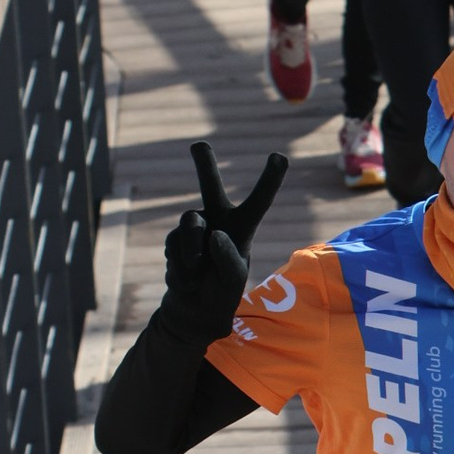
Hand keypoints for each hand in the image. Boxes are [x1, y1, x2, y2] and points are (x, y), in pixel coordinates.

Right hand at [158, 139, 289, 342]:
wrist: (194, 308)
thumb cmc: (222, 291)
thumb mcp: (232, 279)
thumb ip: (227, 258)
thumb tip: (213, 233)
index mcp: (242, 226)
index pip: (258, 201)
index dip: (269, 179)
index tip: (281, 156)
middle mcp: (217, 219)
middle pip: (209, 185)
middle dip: (204, 164)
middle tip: (198, 145)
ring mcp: (195, 227)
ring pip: (189, 224)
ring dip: (190, 252)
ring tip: (197, 272)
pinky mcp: (175, 238)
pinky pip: (173, 246)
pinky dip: (179, 267)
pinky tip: (186, 278)